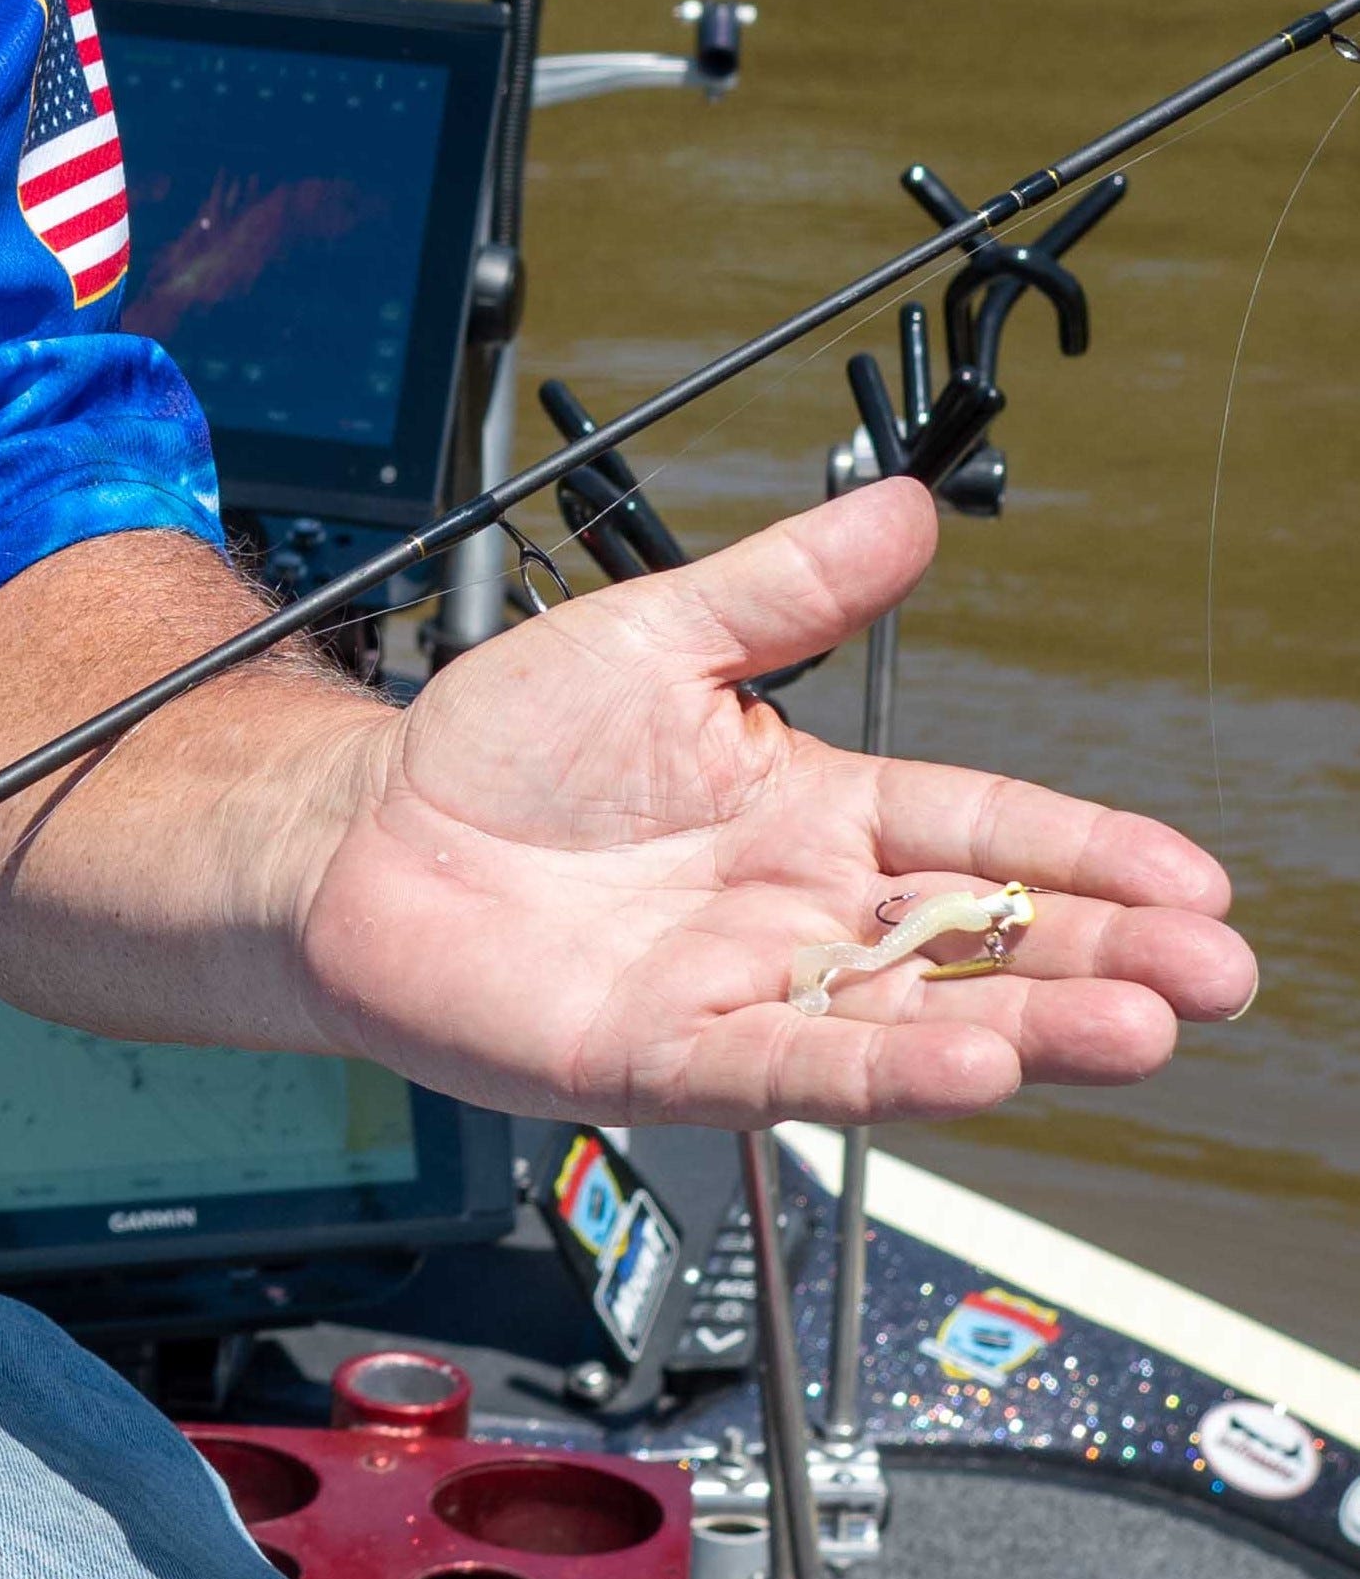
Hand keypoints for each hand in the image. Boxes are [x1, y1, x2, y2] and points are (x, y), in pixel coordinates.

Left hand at [293, 479, 1257, 1122]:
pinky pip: (795, 1067)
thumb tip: (907, 510)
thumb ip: (786, 587)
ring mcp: (743, 991)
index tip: (1195, 878)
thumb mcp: (657, 635)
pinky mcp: (667, 1053)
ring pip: (916, 1017)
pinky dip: (885, 1068)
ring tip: (1138, 1026)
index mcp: (815, 811)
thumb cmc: (499, 747)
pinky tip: (976, 1066)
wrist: (362, 832)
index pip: (983, 831)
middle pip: (983, 942)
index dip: (1088, 853)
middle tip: (1216, 977)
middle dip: (1107, 959)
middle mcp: (800, 913)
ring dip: (1032, 1026)